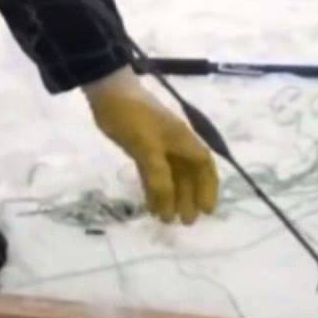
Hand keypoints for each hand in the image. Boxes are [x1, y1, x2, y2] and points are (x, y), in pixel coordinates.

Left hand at [83, 67, 218, 223]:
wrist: (109, 93)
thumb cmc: (133, 118)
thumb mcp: (147, 148)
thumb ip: (159, 177)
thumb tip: (169, 205)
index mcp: (183, 140)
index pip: (204, 166)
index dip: (208, 188)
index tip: (207, 211)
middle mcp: (175, 144)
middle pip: (189, 175)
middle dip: (189, 198)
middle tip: (186, 223)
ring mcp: (158, 146)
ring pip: (171, 176)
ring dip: (171, 197)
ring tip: (167, 221)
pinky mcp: (142, 148)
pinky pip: (153, 173)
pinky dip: (154, 189)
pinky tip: (150, 206)